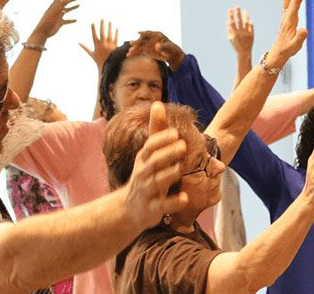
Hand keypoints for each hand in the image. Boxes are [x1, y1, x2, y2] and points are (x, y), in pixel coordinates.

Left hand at [32, 0, 78, 38]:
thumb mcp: (56, 11)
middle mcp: (56, 10)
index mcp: (54, 6)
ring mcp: (58, 16)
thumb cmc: (48, 21)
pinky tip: (76, 20)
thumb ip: (62, 4)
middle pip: (65, 3)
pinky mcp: (59, 23)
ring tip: (79, 5)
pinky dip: (71, 20)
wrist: (43, 31)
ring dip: (72, 7)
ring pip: (66, 10)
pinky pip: (66, 21)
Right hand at [80, 19, 119, 70]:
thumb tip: (78, 42)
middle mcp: (103, 44)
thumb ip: (85, 47)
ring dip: (109, 27)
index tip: (93, 23)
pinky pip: (116, 38)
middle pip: (102, 32)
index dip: (93, 29)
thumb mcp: (91, 54)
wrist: (108, 66)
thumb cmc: (98, 60)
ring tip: (109, 21)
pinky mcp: (115, 46)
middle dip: (102, 25)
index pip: (94, 35)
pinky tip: (116, 28)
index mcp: (97, 45)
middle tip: (102, 18)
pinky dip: (116, 33)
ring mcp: (110, 45)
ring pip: (109, 34)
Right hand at [123, 102, 190, 227]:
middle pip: (153, 163)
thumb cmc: (145, 176)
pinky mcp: (152, 209)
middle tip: (183, 146)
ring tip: (180, 168)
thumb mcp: (148, 154)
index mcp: (143, 159)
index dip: (161, 140)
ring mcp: (146, 192)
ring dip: (168, 175)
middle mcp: (143, 174)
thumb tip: (158, 103)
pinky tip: (185, 199)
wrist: (129, 209)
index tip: (176, 133)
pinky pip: (162, 206)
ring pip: (156, 183)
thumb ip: (156, 130)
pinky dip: (173, 203)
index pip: (150, 147)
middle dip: (167, 155)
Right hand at [127, 30, 185, 68]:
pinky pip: (139, 51)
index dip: (144, 33)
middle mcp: (151, 38)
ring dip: (134, 49)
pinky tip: (128, 55)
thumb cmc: (172, 49)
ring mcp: (148, 44)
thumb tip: (157, 46)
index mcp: (157, 35)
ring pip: (140, 46)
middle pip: (143, 40)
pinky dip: (134, 53)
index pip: (150, 33)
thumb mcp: (169, 47)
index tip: (139, 32)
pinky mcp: (146, 50)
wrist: (171, 54)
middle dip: (137, 42)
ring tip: (129, 52)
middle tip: (131, 43)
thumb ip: (163, 46)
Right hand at [227, 6, 254, 55]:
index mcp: (234, 33)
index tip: (230, 9)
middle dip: (238, 12)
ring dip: (245, 15)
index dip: (231, 15)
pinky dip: (250, 22)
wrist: (244, 52)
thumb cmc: (236, 45)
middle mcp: (240, 32)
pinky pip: (251, 26)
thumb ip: (229, 29)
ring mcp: (246, 33)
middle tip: (237, 6)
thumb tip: (228, 21)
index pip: (232, 21)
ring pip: (246, 21)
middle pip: (239, 20)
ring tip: (244, 10)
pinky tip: (248, 19)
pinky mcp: (252, 34)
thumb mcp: (230, 38)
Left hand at [265, 0, 310, 68]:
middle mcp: (287, 19)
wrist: (278, 53)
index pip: (294, 8)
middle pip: (290, 3)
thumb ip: (300, 38)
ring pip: (287, 3)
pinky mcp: (287, 20)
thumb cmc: (287, 50)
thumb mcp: (295, 46)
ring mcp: (286, 19)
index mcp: (289, 23)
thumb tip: (304, 30)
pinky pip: (287, 7)